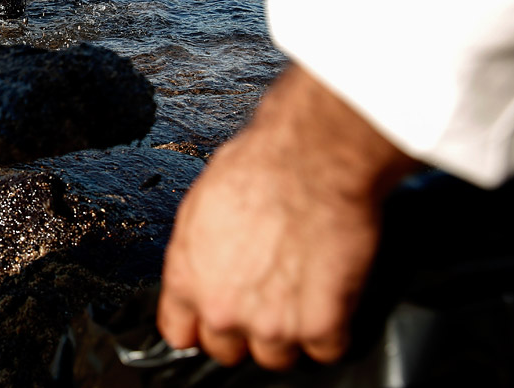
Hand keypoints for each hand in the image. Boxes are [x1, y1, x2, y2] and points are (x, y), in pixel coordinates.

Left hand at [157, 65, 419, 370]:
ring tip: (301, 292)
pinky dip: (333, 328)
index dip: (201, 324)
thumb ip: (197, 253)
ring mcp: (272, 324)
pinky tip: (330, 295)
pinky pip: (327, 349)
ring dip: (290, 332)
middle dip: (245, 327)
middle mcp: (222, 309)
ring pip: (277, 356)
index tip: (214, 319)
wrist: (311, 158)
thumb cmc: (258, 166)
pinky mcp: (321, 326)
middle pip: (227, 349)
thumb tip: (205, 267)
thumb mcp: (200, 205)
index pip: (179, 332)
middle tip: (266, 296)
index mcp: (187, 278)